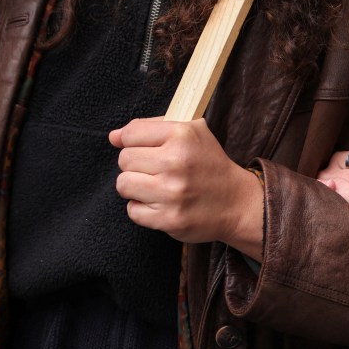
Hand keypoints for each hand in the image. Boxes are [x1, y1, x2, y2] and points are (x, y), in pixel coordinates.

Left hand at [110, 118, 262, 258]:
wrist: (235, 202)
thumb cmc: (208, 164)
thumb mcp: (190, 132)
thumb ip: (150, 128)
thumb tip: (113, 137)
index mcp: (182, 135)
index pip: (130, 134)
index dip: (132, 142)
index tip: (143, 149)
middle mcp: (176, 162)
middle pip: (124, 160)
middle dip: (135, 165)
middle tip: (154, 170)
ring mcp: (172, 193)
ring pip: (123, 185)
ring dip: (135, 187)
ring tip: (154, 186)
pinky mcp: (169, 219)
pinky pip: (132, 211)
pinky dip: (141, 208)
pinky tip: (159, 203)